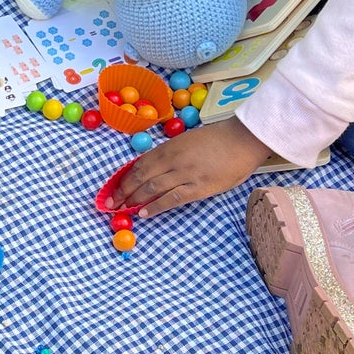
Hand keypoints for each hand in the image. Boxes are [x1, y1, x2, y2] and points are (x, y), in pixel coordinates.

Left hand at [113, 118, 271, 217]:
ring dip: (134, 200)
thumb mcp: (188, 142)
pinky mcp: (198, 188)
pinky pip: (171, 199)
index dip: (124, 178)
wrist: (242, 140)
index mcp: (168, 147)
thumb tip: (153, 168)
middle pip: (140, 177)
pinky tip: (144, 213)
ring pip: (151, 188)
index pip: (139, 164)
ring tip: (122, 210)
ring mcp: (184, 174)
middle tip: (111, 203)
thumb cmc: (218, 140)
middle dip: (123, 191)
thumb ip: (171, 154)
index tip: (114, 188)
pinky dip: (155, 206)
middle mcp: (172, 160)